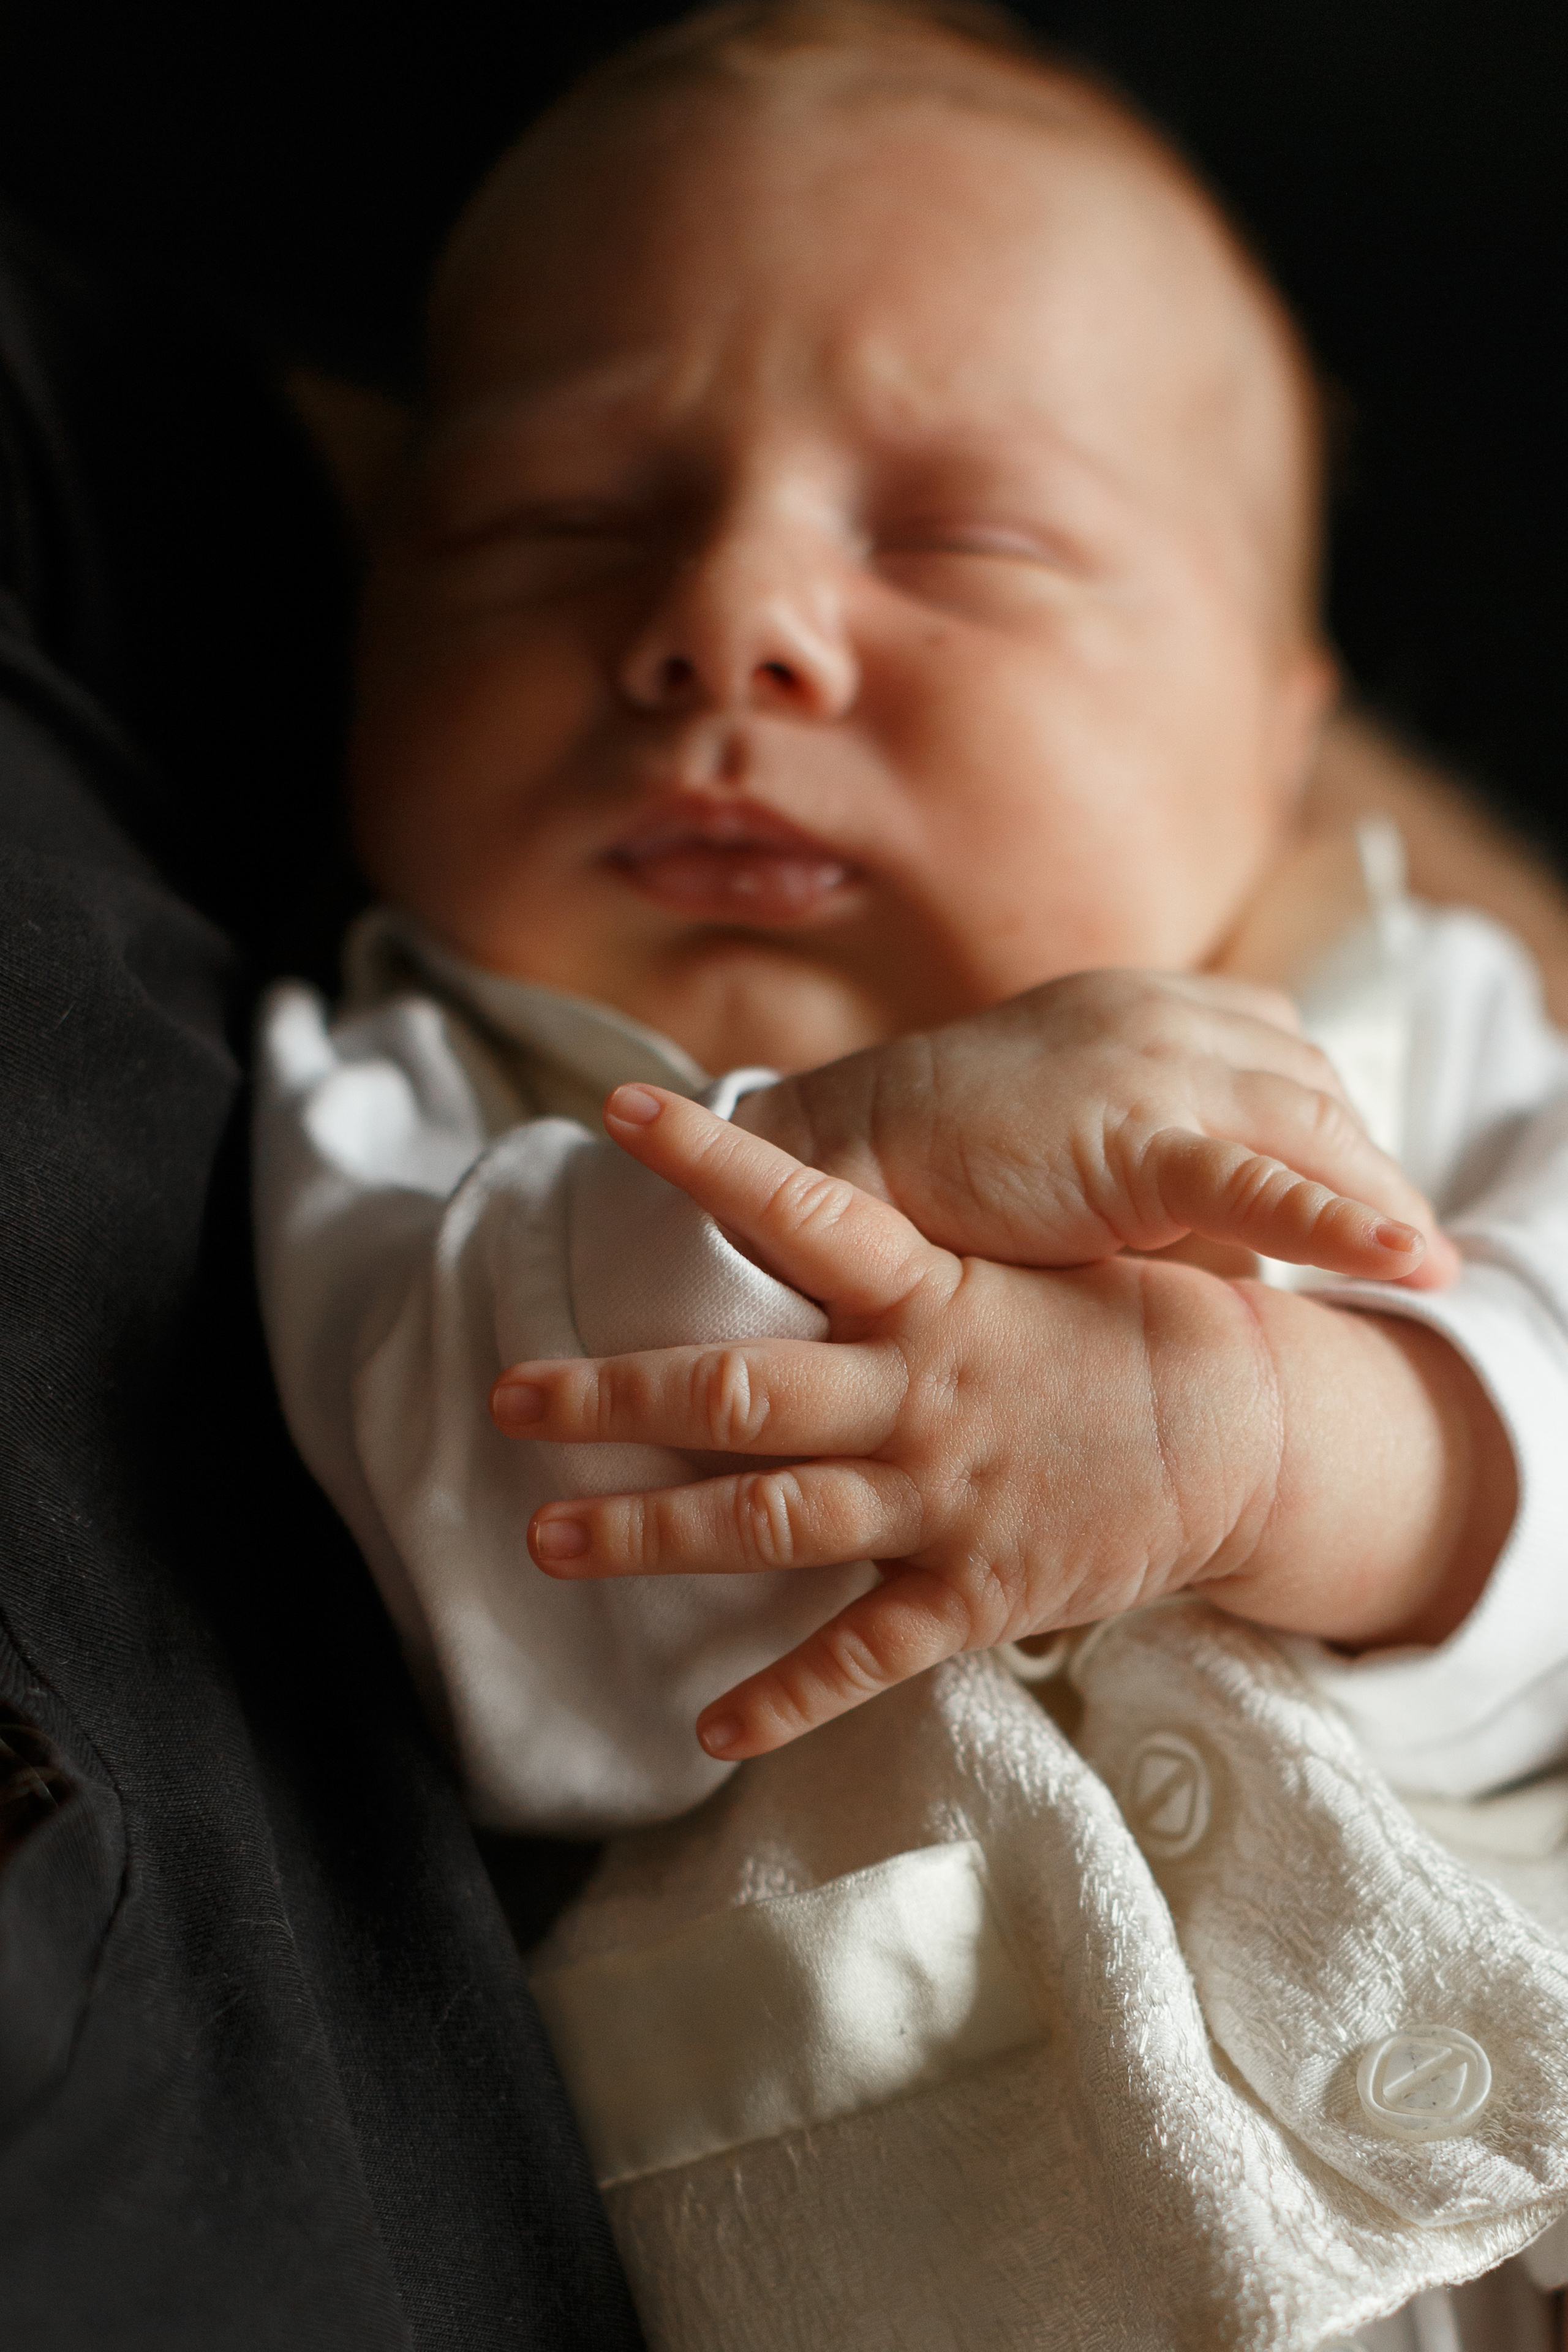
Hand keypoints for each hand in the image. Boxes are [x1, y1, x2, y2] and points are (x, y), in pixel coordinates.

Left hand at [494, 1086, 1291, 1758]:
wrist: (1252, 1436)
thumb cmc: (1131, 1336)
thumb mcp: (1026, 1273)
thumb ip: (910, 1265)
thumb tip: (807, 1212)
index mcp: (933, 1298)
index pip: (803, 1210)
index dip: (707, 1162)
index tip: (617, 1112)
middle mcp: (920, 1394)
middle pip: (736, 1393)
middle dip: (610, 1397)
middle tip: (507, 1397)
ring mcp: (943, 1500)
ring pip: (766, 1522)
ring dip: (648, 1533)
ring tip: (546, 1537)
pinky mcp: (975, 1594)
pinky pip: (859, 1658)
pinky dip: (781, 1699)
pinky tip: (707, 1730)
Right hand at [733, 969, 1457, 1285]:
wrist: (833, 1155)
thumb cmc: (939, 1171)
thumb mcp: (1067, 1145)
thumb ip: (1151, 1168)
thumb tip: (1236, 1248)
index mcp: (1143, 1005)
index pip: (1281, 1055)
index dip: (1329, 1134)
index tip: (1366, 1201)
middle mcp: (1161, 1016)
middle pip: (1313, 1089)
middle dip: (1365, 1171)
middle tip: (1408, 1252)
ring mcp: (1150, 1065)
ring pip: (1313, 1125)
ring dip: (1374, 1200)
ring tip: (1421, 1270)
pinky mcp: (1132, 1134)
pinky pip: (1265, 1179)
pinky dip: (1345, 1222)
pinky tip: (1411, 1262)